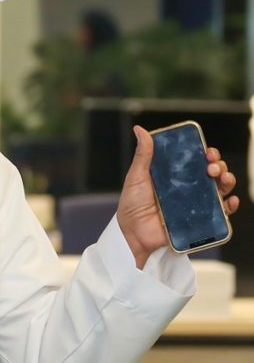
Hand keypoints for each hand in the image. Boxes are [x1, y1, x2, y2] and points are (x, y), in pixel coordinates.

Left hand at [117, 125, 239, 267]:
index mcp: (175, 175)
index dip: (206, 154)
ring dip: (227, 181)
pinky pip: (221, 213)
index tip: (207, 151)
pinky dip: (230, 205)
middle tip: (212, 167)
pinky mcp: (199, 220)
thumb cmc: (132, 204)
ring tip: (222, 179)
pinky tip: (230, 200)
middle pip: (213, 172)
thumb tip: (140, 130)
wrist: (133, 233)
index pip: (197, 160)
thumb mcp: (137, 177)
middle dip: (219, 165)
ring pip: (220, 189)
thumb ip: (143, 155)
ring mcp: (195, 204)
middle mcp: (188, 187)